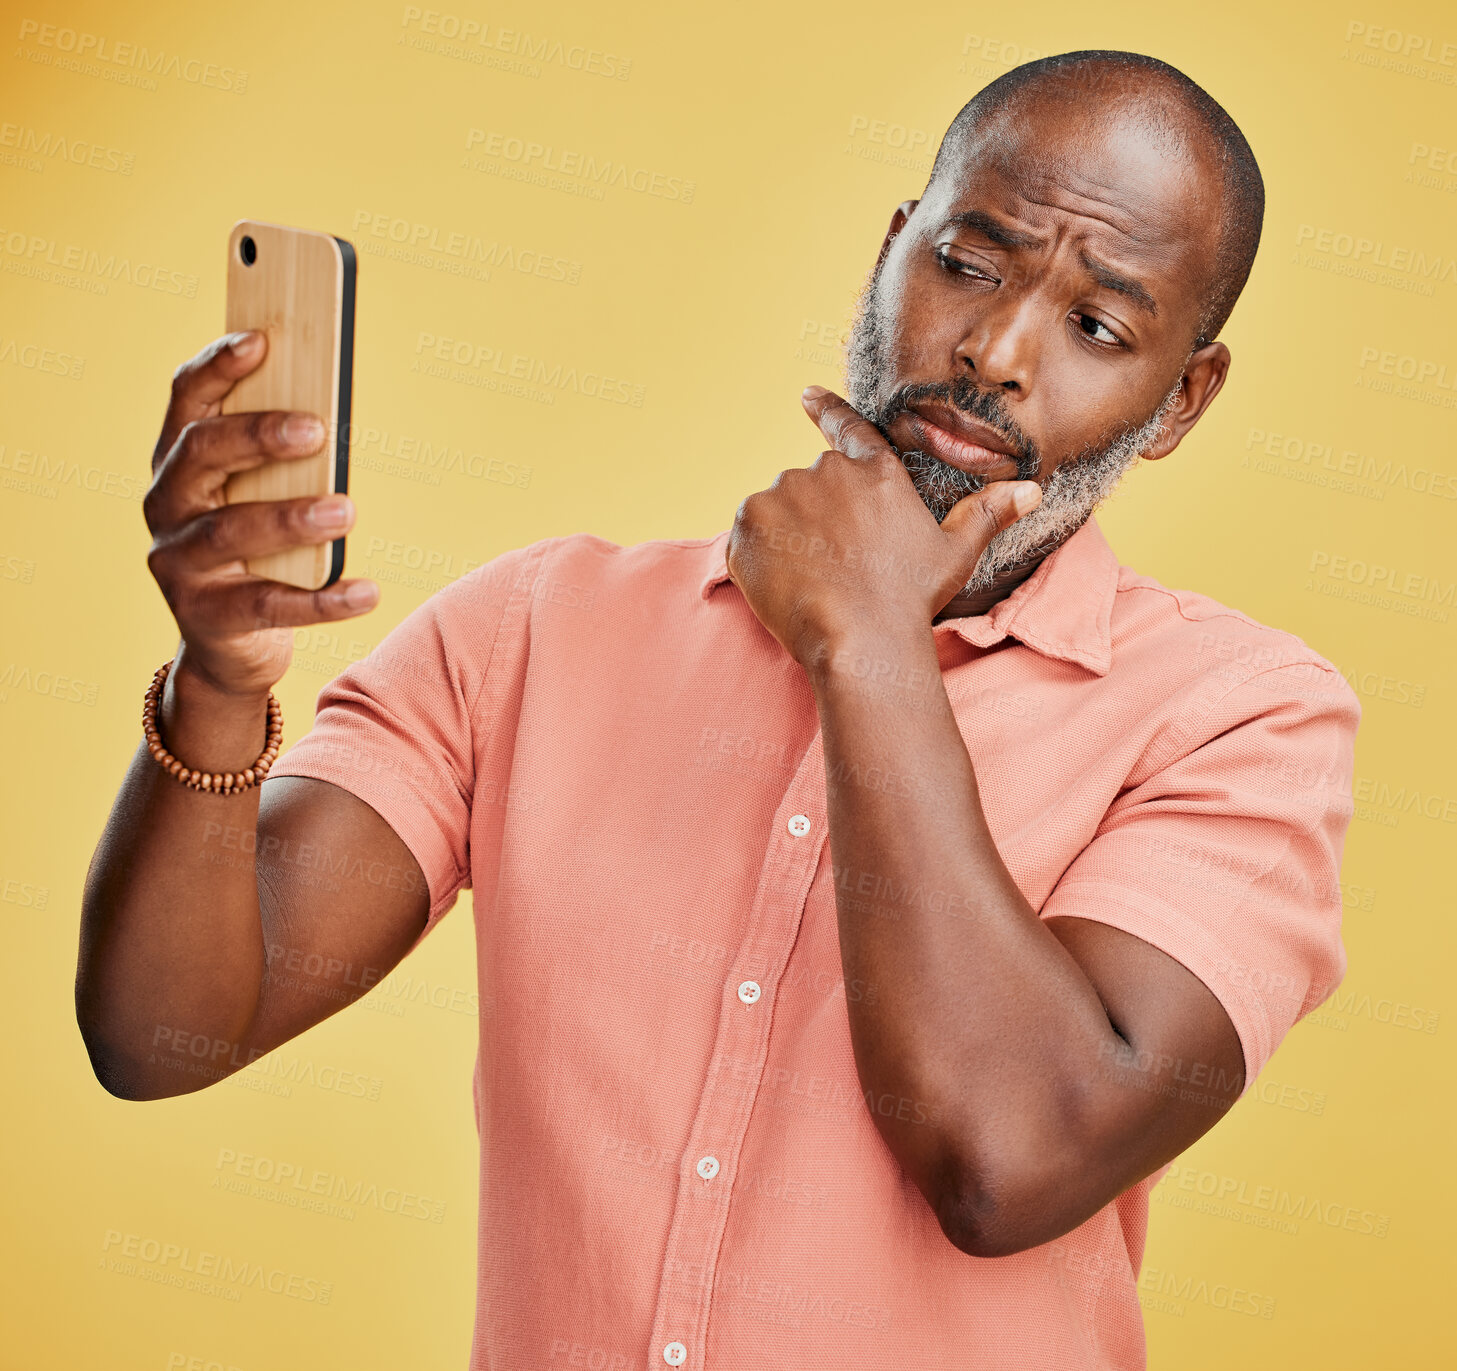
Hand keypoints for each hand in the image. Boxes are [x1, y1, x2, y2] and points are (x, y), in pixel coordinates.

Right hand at [143, 331, 378, 699]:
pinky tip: (365, 591)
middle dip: (258, 435)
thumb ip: (278, 459)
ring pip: (231, 530)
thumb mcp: (259, 497)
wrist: (227, 646)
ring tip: (345, 509)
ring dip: (291, 517)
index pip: (185, 400)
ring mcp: (179, 563)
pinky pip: (268, 605)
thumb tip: (327, 412)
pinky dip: (321, 599)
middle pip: (202, 455)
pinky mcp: (206, 617)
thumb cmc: (257, 553)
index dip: (216, 367)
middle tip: (318, 430)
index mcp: (179, 463)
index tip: (259, 341)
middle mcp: (167, 506)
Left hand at [725, 385, 1041, 665]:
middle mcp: (825, 471)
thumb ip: (985, 514)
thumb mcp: (953, 554)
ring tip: (812, 581)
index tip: (806, 395)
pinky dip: (757, 557)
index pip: (846, 428)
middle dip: (814, 521)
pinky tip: (782, 585)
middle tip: (833, 568)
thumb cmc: (909, 599)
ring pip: (776, 511)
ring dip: (785, 538)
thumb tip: (1032, 490)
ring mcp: (782, 494)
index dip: (825, 409)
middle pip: (809, 488)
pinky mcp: (748, 523)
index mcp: (873, 471)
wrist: (860, 639)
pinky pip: (745, 536)